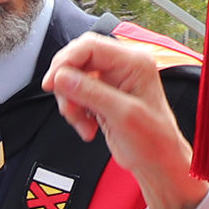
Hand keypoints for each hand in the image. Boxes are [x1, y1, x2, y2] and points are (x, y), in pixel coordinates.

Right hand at [43, 33, 203, 208]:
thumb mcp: (122, 114)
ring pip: (73, 79)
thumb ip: (90, 93)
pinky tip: (87, 126)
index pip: (89, 47)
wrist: (157, 161)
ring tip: (82, 123)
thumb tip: (61, 77)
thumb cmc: (153, 139)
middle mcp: (122, 67)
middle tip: (65, 104)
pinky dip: (75, 111)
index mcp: (133, 62)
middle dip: (66, 83)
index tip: (51, 83)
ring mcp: (112, 81)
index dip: (65, 62)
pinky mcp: (103, 96)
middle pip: (78, 59)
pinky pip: (77, 95)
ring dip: (70, 103)